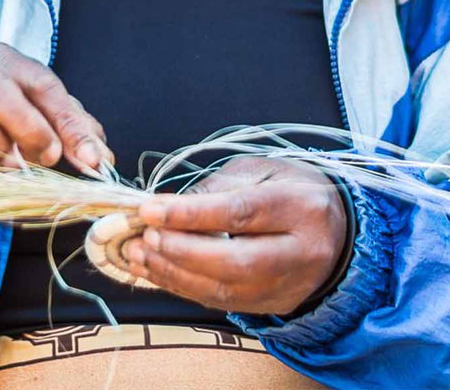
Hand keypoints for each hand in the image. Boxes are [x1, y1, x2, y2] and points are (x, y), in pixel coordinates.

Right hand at [0, 42, 111, 172]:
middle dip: (26, 125)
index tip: (88, 157)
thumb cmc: (7, 126)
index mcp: (4, 61)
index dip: (68, 121)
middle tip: (47, 157)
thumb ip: (74, 133)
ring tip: (8, 167)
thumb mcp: (45, 123)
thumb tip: (100, 158)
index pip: (40, 82)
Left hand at [126, 156, 348, 314]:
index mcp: (300, 207)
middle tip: (145, 236)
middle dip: (182, 251)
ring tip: (139, 254)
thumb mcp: (259, 170)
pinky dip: (185, 288)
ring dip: (175, 275)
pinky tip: (155, 271)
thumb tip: (169, 206)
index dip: (191, 214)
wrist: (337, 229)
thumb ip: (217, 187)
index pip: (241, 214)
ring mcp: (292, 286)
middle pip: (237, 262)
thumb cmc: (289, 188)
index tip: (150, 209)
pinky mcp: (277, 305)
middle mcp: (302, 253)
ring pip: (228, 291)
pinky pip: (225, 303)